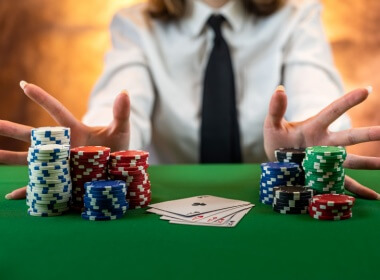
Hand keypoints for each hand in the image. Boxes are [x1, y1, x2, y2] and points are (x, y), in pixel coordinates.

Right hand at [1, 81, 130, 198]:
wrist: (118, 167)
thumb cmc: (118, 145)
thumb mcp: (120, 129)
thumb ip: (121, 112)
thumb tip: (125, 92)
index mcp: (75, 130)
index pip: (57, 112)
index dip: (42, 99)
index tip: (24, 85)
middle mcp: (62, 146)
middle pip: (33, 136)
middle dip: (12, 130)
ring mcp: (59, 163)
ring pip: (30, 160)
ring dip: (9, 158)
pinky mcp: (61, 180)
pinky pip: (42, 186)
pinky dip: (27, 191)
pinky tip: (10, 196)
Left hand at [264, 85, 379, 199]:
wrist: (276, 164)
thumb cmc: (277, 142)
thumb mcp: (272, 125)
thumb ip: (275, 109)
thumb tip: (279, 89)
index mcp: (315, 127)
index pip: (333, 111)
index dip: (348, 101)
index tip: (366, 90)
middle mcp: (326, 143)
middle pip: (349, 137)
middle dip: (369, 134)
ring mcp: (328, 161)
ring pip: (352, 161)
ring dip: (370, 163)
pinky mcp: (326, 177)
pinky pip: (345, 184)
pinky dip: (360, 191)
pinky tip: (374, 197)